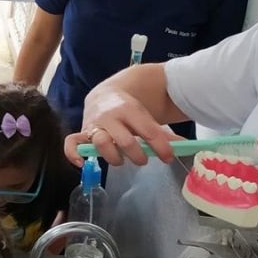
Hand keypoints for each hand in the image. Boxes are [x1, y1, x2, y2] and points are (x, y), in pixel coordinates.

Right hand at [66, 86, 180, 166]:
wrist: (106, 94)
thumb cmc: (130, 111)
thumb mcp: (146, 117)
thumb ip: (163, 134)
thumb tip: (184, 147)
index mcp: (130, 109)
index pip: (147, 130)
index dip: (160, 146)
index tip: (168, 157)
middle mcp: (111, 116)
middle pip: (124, 140)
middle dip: (137, 155)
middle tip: (144, 160)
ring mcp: (95, 124)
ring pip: (101, 143)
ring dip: (114, 156)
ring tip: (121, 160)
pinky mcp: (83, 131)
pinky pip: (72, 142)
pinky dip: (74, 154)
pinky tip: (83, 164)